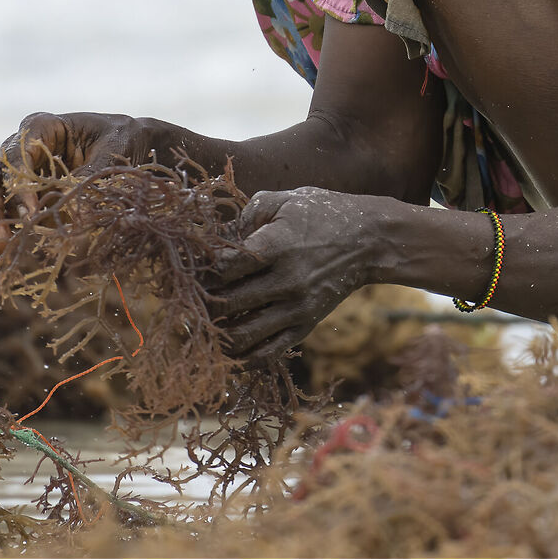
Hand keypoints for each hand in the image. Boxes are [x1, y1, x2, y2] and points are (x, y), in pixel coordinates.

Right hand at [0, 111, 192, 271]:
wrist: (128, 144)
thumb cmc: (121, 141)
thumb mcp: (112, 154)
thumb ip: (90, 180)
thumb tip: (75, 219)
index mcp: (39, 127)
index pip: (15, 158)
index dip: (19, 188)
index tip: (30, 217)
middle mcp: (17, 149)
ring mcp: (12, 175)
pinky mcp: (14, 197)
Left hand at [207, 186, 386, 361]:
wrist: (368, 240)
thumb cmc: (321, 214)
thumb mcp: (284, 200)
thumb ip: (246, 215)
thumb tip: (214, 239)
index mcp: (277, 245)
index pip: (224, 268)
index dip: (201, 270)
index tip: (191, 267)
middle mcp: (286, 281)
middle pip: (227, 304)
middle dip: (202, 302)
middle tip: (189, 297)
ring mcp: (297, 308)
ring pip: (243, 335)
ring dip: (217, 333)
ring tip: (205, 323)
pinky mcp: (306, 325)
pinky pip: (268, 353)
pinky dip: (242, 358)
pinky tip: (228, 350)